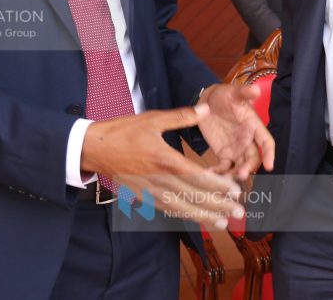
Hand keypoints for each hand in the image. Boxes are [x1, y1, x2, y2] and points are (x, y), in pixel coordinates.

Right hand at [81, 104, 244, 229]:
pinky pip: (166, 209)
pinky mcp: (142, 196)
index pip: (197, 177)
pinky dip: (182, 215)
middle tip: (238, 214)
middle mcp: (159, 179)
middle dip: (217, 206)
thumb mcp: (153, 119)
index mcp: (165, 159)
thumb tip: (205, 108)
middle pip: (193, 197)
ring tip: (222, 224)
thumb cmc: (123, 131)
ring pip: (181, 208)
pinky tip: (195, 218)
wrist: (94, 148)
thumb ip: (181, 116)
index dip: (218, 186)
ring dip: (203, 217)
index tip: (235, 191)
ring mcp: (150, 191)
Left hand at [197, 83, 275, 180]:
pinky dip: (219, 172)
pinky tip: (210, 174)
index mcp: (254, 126)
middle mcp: (247, 140)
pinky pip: (224, 166)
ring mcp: (236, 148)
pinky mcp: (223, 153)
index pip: (266, 142)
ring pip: (240, 165)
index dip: (269, 154)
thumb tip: (256, 89)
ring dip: (235, 174)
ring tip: (226, 179)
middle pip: (253, 158)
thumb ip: (244, 93)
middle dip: (249, 168)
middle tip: (241, 174)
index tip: (270, 165)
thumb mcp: (234, 92)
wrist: (207, 101)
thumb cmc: (225, 95)